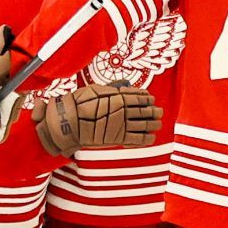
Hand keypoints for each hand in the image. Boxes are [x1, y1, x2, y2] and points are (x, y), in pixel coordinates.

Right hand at [31, 82, 162, 154]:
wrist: (69, 122)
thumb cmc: (80, 104)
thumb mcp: (97, 90)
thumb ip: (112, 90)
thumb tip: (123, 87)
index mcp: (119, 97)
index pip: (140, 97)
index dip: (148, 98)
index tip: (151, 99)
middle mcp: (123, 110)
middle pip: (145, 110)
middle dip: (154, 111)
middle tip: (159, 111)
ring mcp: (122, 124)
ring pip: (145, 124)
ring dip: (153, 124)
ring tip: (158, 124)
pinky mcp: (119, 138)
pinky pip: (138, 139)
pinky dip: (147, 138)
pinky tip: (151, 137)